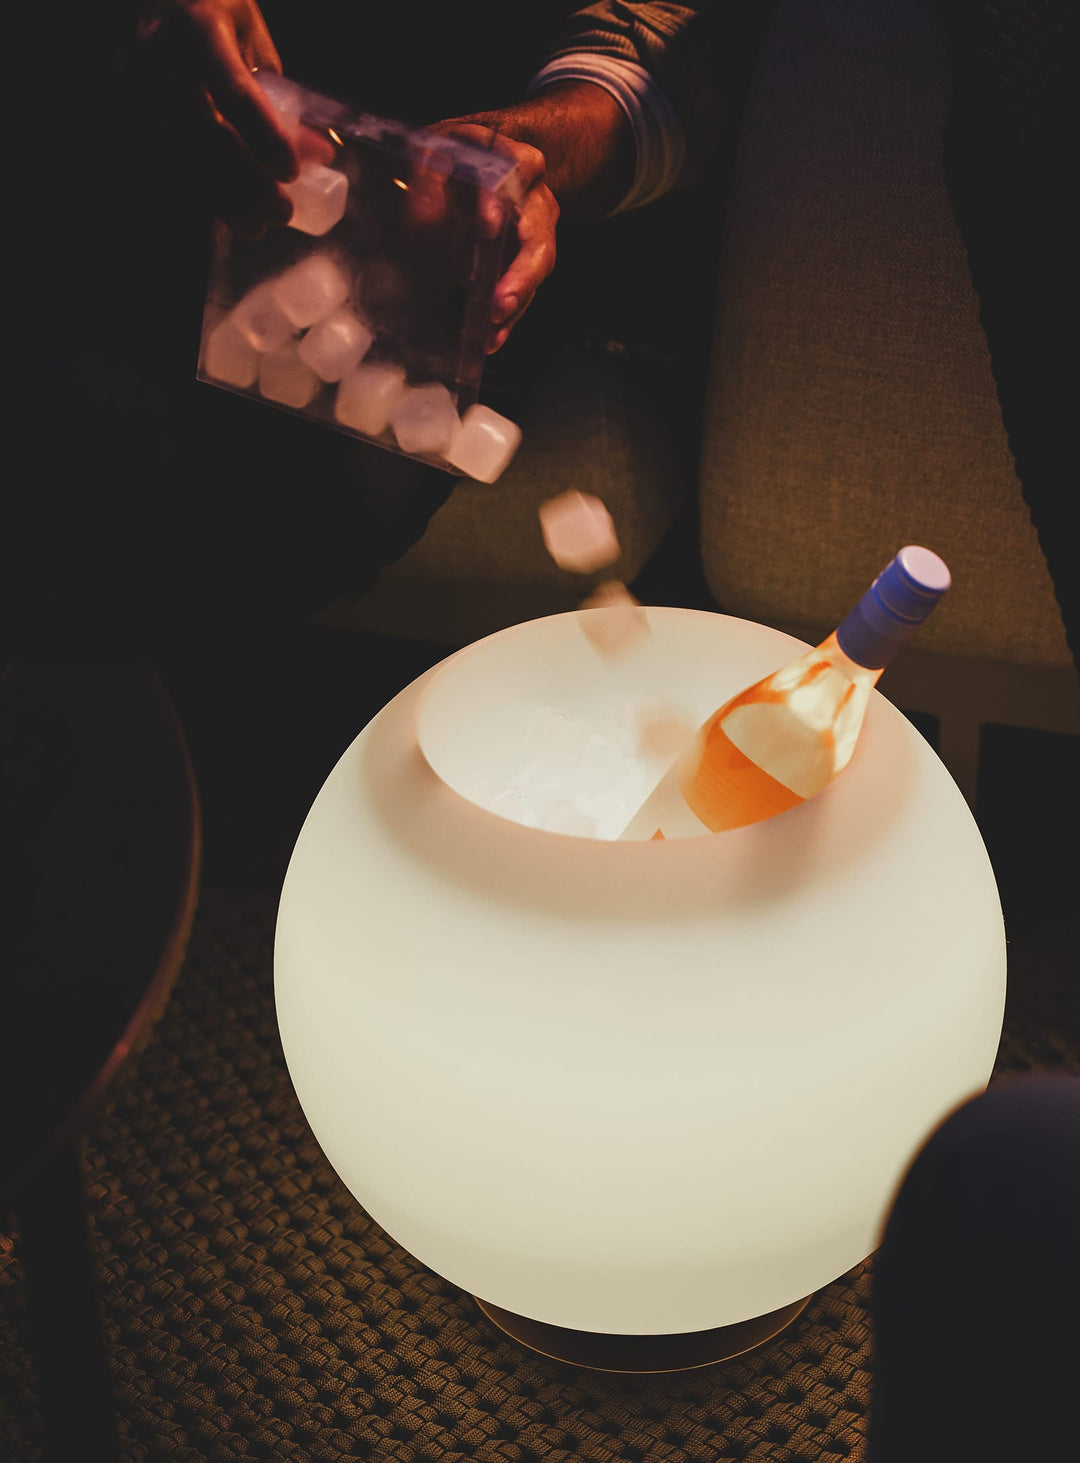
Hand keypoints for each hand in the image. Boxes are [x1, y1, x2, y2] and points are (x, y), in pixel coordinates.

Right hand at [130, 1, 306, 235]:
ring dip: (221, 199)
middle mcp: (159, 56)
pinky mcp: (123, 110)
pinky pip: (160, 162)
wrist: (149, 0)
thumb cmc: (209, 16)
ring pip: (178, 156)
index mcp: (199, 28)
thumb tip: (319, 155)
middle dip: (246, 182)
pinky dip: (194, 192)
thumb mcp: (249, 36)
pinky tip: (222, 212)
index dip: (264, 135)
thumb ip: (280, 93)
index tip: (291, 171)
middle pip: (204, 134)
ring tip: (256, 226)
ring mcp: (132, 85)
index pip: (234, 90)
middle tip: (281, 212)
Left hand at [417, 121, 557, 353]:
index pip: (516, 173)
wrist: (477, 163)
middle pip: (538, 237)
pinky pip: (523, 290)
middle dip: (520, 275)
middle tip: (500, 302)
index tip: (486, 227)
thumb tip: (420, 218)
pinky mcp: (527, 260)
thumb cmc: (454, 156)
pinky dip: (507, 317)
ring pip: (535, 270)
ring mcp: (537, 231)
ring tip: (492, 332)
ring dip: (514, 304)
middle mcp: (534, 197)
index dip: (500, 201)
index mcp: (512, 159)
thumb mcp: (433, 151)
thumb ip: (425, 176)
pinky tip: (491, 338)